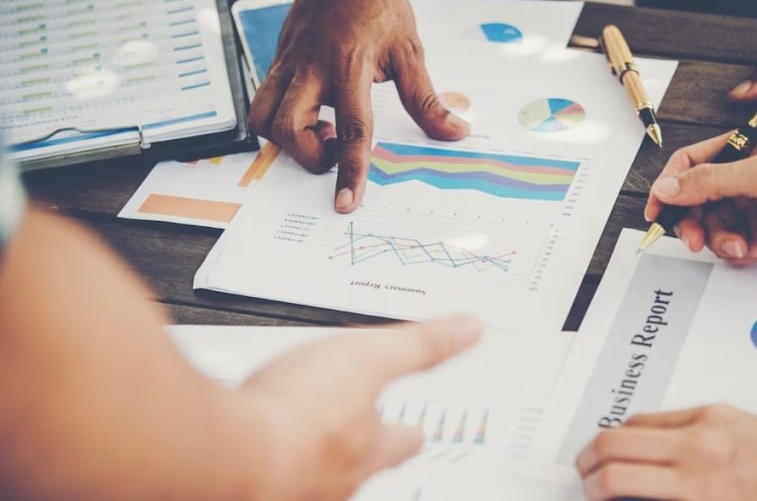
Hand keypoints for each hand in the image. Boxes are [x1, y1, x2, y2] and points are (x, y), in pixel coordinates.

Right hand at [237, 317, 481, 498]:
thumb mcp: (371, 358)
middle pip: (358, 467)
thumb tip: (470, 330)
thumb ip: (421, 345)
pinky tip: (249, 441)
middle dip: (358, 449)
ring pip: (311, 476)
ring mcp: (292, 489)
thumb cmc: (298, 412)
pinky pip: (264, 473)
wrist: (227, 453)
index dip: (409, 432)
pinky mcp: (249, 487)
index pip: (404, 443)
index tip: (415, 428)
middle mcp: (335, 479)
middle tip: (355, 436)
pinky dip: (263, 456)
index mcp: (370, 448)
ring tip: (299, 439)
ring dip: (309, 457)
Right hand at [249, 0, 469, 212]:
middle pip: (289, 127)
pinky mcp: (276, 63)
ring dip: (287, 140)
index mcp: (349, 65)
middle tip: (335, 149)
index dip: (350, 170)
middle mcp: (311, 67)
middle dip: (309, 155)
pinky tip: (309, 113)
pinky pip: (262, 101)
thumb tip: (454, 132)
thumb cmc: (375, 5)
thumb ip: (426, 99)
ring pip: (263, 117)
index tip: (347, 202)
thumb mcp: (409, 50)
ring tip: (320, 132)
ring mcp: (288, 65)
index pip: (352, 128)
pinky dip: (280, 120)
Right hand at [645, 130, 756, 265]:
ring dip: (718, 239)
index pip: (691, 163)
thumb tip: (668, 187)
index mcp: (743, 149)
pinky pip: (730, 244)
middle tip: (691, 239)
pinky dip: (737, 250)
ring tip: (740, 245)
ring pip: (710, 226)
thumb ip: (710, 181)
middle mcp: (743, 176)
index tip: (658, 208)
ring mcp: (751, 206)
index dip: (670, 185)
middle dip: (691, 221)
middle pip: (695, 200)